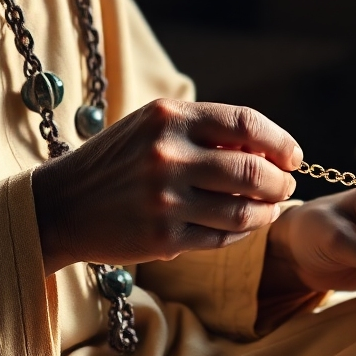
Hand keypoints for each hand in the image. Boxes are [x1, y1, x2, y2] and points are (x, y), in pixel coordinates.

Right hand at [32, 99, 301, 274]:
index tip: (294, 155)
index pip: (245, 123)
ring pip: (241, 208)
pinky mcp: (163, 239)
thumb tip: (266, 148)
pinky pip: (221, 236)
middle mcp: (169, 155)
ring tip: (270, 207)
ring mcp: (166, 200)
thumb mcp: (154, 126)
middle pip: (251, 169)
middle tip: (285, 184)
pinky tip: (243, 225)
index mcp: (170, 117)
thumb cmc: (118, 160)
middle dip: (279, 180)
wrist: (61, 205)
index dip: (279, 141)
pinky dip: (241, 232)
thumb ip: (206, 130)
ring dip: (266, 210)